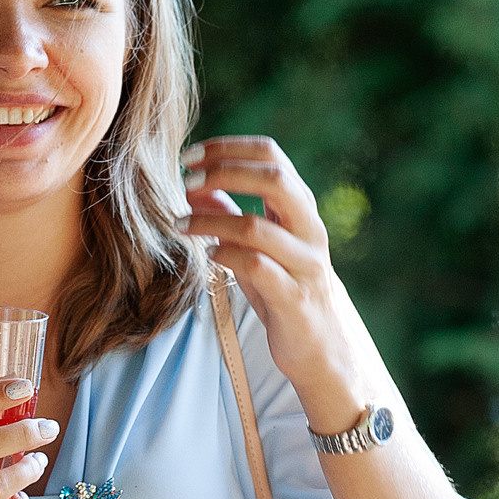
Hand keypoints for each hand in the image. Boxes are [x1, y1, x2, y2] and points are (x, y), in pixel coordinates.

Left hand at [184, 136, 388, 431]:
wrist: (319, 351)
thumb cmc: (281, 290)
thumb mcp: (254, 246)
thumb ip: (228, 212)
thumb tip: (192, 184)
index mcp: (300, 208)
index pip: (271, 155)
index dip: (229, 147)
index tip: (189, 155)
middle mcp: (309, 229)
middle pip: (274, 178)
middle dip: (225, 171)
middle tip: (185, 179)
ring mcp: (306, 264)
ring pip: (257, 226)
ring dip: (210, 220)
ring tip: (179, 224)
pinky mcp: (295, 298)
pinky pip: (258, 268)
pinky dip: (226, 256)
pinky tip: (206, 258)